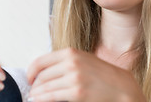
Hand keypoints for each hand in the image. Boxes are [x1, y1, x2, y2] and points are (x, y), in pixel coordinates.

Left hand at [26, 48, 145, 101]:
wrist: (121, 87)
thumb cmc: (102, 74)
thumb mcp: (83, 59)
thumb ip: (65, 61)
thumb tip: (44, 70)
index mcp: (71, 53)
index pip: (41, 61)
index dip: (31, 71)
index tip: (29, 78)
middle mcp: (71, 63)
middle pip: (41, 76)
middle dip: (34, 85)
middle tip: (32, 91)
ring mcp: (74, 78)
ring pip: (44, 87)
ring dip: (36, 94)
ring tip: (34, 97)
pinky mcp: (77, 92)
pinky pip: (51, 97)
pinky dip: (42, 99)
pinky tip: (39, 101)